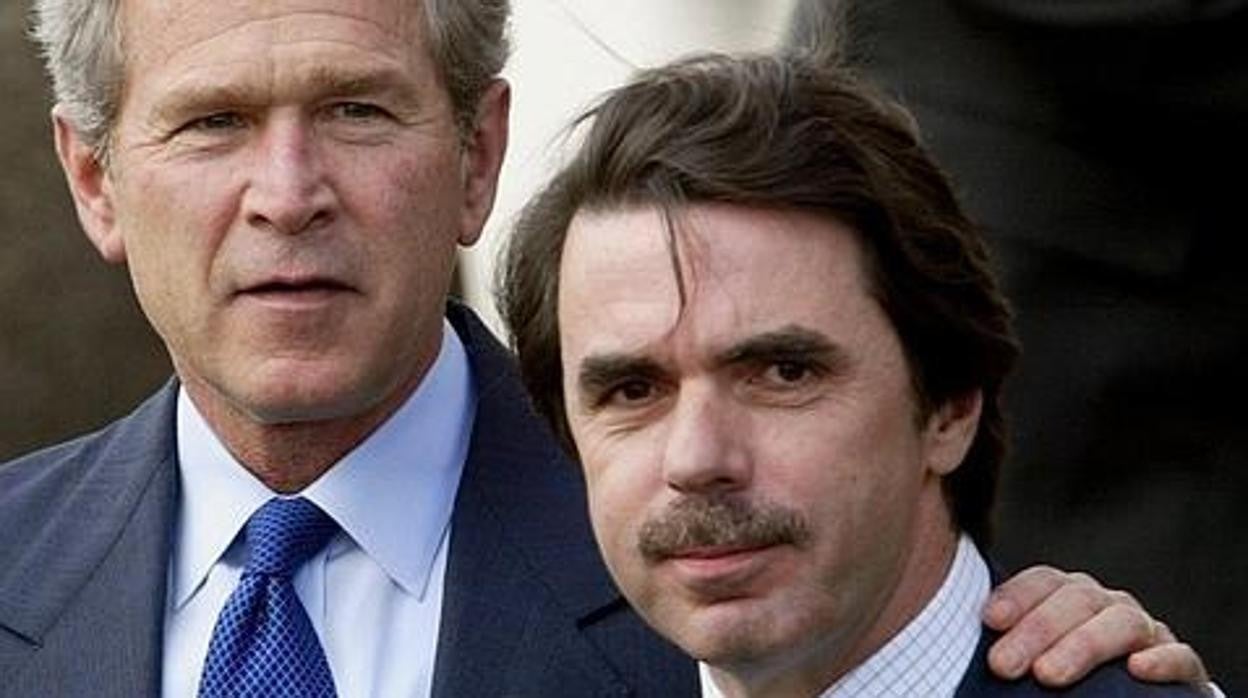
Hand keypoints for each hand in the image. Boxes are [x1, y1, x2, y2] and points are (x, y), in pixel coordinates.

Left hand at [983, 565, 1208, 687]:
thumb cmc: (1068, 681)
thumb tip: (982, 659)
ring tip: (1046, 675)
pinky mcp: (1184, 667)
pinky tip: (1137, 669)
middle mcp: (1110, 606)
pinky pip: (1180, 655)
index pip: (1045, 581)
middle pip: (1077, 599)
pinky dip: (1162, 660)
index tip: (988, 620)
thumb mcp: (1036, 659)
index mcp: (1071, 597)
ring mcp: (1149, 632)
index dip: (1016, 596)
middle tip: (1002, 666)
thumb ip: (1013, 651)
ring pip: (1122, 622)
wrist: (1124, 697)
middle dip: (1037, 630)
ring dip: (1082, 646)